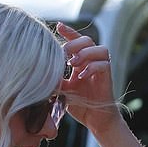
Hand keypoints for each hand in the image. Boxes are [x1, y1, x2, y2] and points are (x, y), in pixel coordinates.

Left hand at [56, 22, 119, 136]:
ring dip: (85, 53)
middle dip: (75, 43)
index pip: (76, 40)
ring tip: (73, 64)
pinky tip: (81, 76)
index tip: (58, 26)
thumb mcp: (63, 90)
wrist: (95, 120)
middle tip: (64, 52)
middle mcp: (93, 61)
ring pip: (100, 49)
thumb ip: (55, 80)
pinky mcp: (108, 77)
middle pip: (88, 40)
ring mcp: (102, 68)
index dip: (69, 32)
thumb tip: (39, 74)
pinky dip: (92, 68)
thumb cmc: (79, 105)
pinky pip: (104, 65)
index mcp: (82, 61)